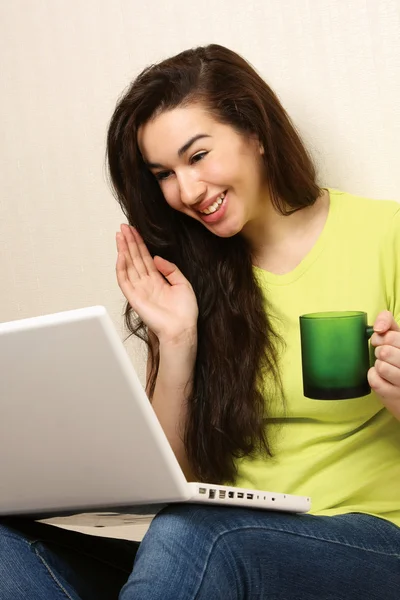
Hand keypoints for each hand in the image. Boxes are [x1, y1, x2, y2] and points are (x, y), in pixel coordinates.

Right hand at [115, 224, 198, 344]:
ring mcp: (139, 290)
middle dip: (129, 242)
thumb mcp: (182, 284)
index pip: (145, 258)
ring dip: (123, 250)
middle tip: (123, 227)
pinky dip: (121, 267)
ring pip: (128, 266)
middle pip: (135, 259)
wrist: (182, 329)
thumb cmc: (184, 313)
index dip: (140, 244)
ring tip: (120, 235)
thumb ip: (170, 269)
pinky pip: (124, 280)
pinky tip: (121, 254)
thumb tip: (156, 257)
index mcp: (158, 281)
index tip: (134, 231)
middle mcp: (146, 284)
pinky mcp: (134, 298)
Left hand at [368, 310, 399, 419]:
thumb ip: (388, 322)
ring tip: (386, 367)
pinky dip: (373, 376)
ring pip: (381, 366)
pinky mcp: (395, 396)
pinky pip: (374, 381)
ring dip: (379, 365)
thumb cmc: (399, 359)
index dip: (380, 338)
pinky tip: (382, 377)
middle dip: (380, 352)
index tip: (383, 342)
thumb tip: (378, 328)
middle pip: (384, 352)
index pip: (390, 337)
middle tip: (385, 356)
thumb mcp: (399, 338)